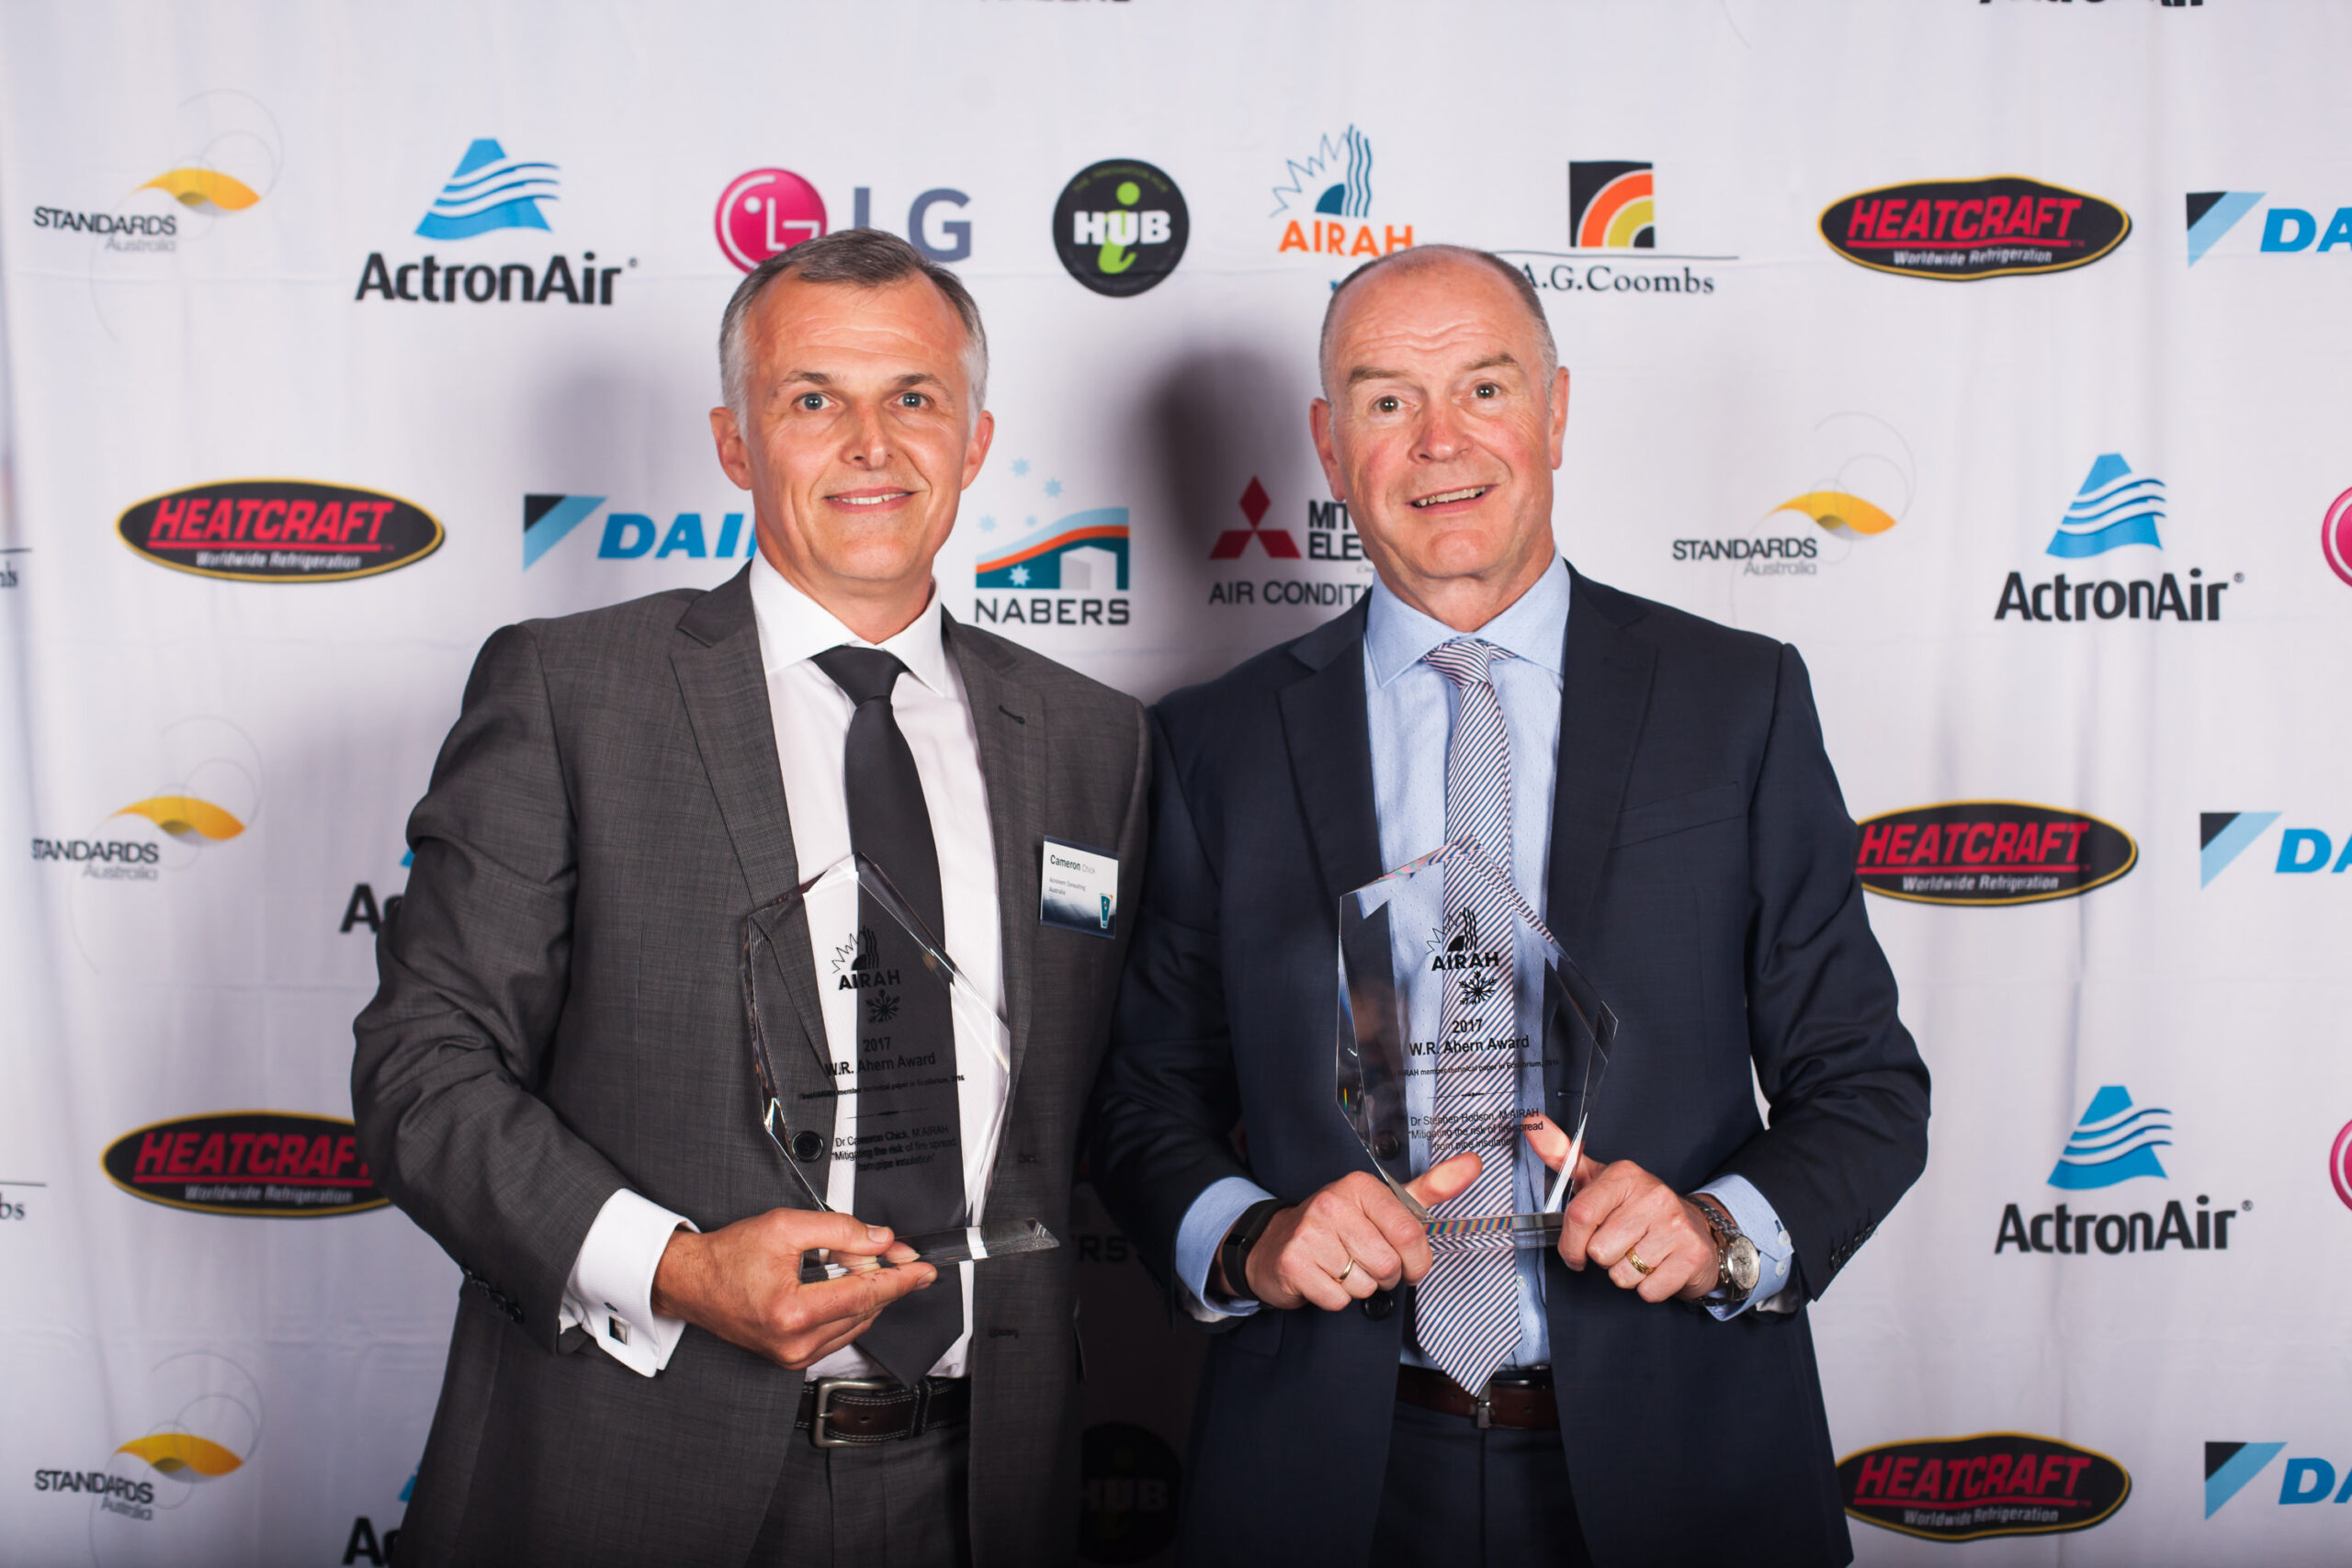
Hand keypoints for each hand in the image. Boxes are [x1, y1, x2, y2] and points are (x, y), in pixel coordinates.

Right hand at [650, 1208, 935, 1368]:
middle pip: (865, 1309)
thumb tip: (879, 1239)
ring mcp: (794, 1355)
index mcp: (793, 1312)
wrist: (692, 1282)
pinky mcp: (792, 1358)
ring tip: (852, 1262)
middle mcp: (795, 1342)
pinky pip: (839, 1332)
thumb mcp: (784, 1227)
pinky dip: (848, 1307)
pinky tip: (840, 1284)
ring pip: (856, 1322)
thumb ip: (838, 1230)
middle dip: (882, 1277)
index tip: (925, 1270)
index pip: (865, 1294)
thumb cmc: (728, 1257)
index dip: (900, 1278)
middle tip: (890, 1250)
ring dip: (865, 1292)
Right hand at [1231, 1153, 1483, 1311]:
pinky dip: (1334, 1298)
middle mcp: (1332, 1203)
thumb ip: (1432, 1187)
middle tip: (1364, 1263)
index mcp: (1360, 1186)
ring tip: (1341, 1268)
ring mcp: (1309, 1232)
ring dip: (1358, 1287)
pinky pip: (1337, 1300)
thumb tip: (1474, 1164)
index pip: (1410, 1236)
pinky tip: (1322, 1278)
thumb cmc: (1339, 1226)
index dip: (1416, 1262)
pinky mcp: (1293, 1262)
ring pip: (1364, 1286)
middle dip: (1384, 1276)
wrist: (1275, 1244)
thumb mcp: (1386, 1203)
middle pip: (1388, 1265)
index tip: (1407, 1263)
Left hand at [1523, 1114, 1719, 1303]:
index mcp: (1625, 1175)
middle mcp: (1653, 1196)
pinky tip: (1658, 1267)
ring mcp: (1675, 1226)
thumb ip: (1563, 1156)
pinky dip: (1648, 1288)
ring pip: (1622, 1275)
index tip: (1574, 1252)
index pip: (1580, 1215)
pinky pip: (1648, 1291)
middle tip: (1620, 1245)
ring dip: (1625, 1274)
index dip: (1570, 1243)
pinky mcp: (1691, 1256)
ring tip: (1639, 1255)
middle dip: (1603, 1258)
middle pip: (1599, 1251)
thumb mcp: (1600, 1180)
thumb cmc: (1637, 1208)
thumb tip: (1532, 1123)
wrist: (1696, 1230)